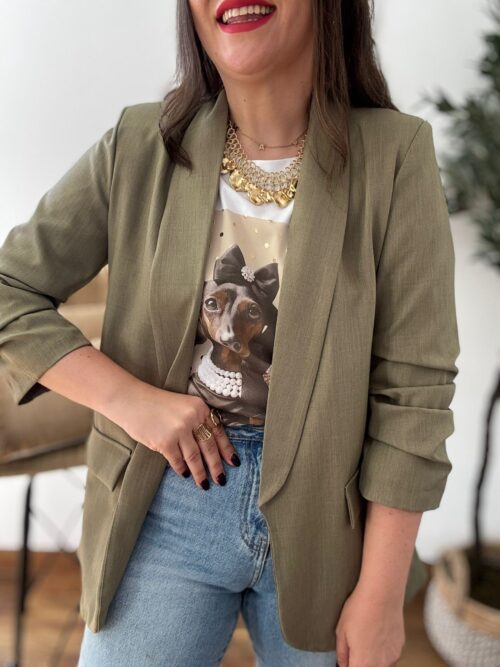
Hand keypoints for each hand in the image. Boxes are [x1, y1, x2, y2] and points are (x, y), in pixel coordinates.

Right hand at [106, 380, 239, 490]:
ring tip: (205, 484)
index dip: (227, 449)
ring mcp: (179, 430)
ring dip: (200, 473)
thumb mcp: (182, 405)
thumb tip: (209, 447)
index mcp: (200, 407)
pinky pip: (177, 460)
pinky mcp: (165, 441)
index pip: (218, 431)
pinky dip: (181, 469)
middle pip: (209, 447)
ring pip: (194, 457)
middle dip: (216, 466)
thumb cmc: (156, 404)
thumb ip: (196, 421)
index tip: (234, 462)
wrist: (131, 400)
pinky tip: (185, 474)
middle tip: (222, 480)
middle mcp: (192, 417)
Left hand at [335, 583, 404, 666]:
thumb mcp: (341, 631)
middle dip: (359, 663)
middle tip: (354, 650)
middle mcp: (379, 664)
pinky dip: (382, 654)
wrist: (382, 593)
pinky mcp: (400, 648)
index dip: (348, 666)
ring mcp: (392, 657)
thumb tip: (342, 665)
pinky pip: (389, 658)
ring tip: (365, 643)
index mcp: (363, 662)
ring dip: (372, 662)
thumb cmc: (360, 609)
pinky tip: (376, 638)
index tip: (346, 660)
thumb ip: (342, 654)